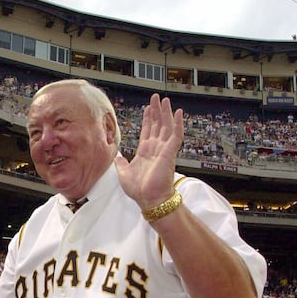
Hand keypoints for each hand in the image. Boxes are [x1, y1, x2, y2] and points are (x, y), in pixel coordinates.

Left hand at [114, 94, 182, 210]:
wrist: (149, 199)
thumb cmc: (139, 190)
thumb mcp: (124, 173)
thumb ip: (121, 163)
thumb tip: (117, 157)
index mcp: (145, 152)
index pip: (147, 131)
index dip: (147, 119)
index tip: (147, 108)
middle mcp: (156, 149)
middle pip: (157, 125)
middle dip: (156, 111)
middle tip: (156, 98)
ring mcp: (164, 150)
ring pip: (166, 126)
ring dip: (165, 113)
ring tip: (164, 100)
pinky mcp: (170, 152)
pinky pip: (176, 135)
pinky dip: (178, 123)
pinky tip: (179, 112)